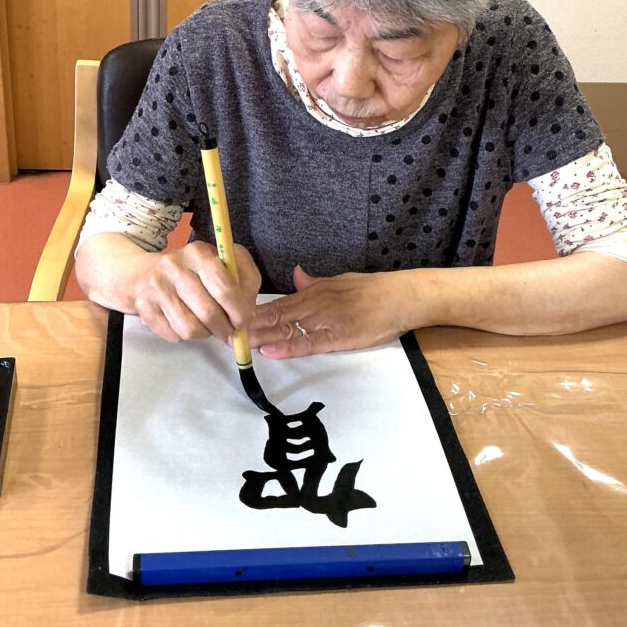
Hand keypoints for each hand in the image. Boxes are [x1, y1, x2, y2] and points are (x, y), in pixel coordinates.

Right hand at [134, 241, 260, 342]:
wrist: (144, 273)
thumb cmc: (193, 270)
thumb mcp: (225, 263)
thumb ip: (246, 280)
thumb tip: (249, 310)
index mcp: (198, 252)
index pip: (225, 288)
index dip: (239, 311)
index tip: (244, 320)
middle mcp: (174, 266)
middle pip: (209, 313)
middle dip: (225, 328)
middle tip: (228, 330)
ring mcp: (156, 287)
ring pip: (191, 329)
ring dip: (205, 333)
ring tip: (207, 325)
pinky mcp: (144, 307)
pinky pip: (175, 335)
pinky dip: (185, 335)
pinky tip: (186, 322)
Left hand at [247, 266, 411, 358]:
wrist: (400, 296)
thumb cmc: (373, 290)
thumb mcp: (339, 280)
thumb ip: (314, 282)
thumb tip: (296, 275)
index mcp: (313, 291)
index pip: (276, 304)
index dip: (253, 314)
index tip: (232, 320)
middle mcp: (314, 304)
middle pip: (275, 317)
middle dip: (250, 327)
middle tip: (225, 335)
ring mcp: (325, 320)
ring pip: (286, 329)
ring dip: (261, 338)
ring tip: (238, 345)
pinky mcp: (338, 336)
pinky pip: (309, 344)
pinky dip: (288, 348)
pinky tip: (270, 352)